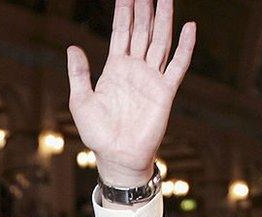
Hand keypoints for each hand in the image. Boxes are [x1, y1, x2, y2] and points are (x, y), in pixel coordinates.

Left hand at [67, 0, 195, 186]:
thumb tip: (72, 47)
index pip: (121, 33)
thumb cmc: (97, 133)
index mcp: (114, 69)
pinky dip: (185, 47)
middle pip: (142, 31)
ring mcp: (151, 78)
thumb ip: (79, 74)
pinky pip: (177, 65)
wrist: (117, 156)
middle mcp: (135, 69)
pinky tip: (189, 27)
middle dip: (145, 9)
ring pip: (160, 42)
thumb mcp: (81, 102)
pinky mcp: (165, 91)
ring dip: (164, 20)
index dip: (125, 12)